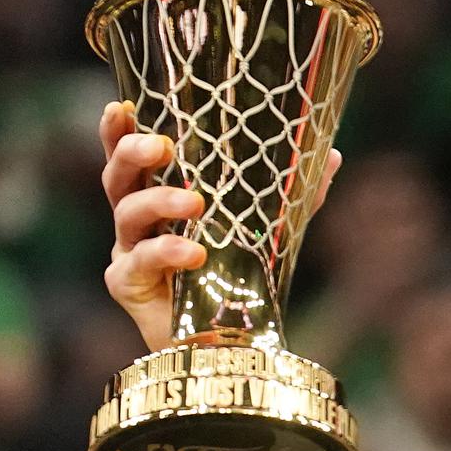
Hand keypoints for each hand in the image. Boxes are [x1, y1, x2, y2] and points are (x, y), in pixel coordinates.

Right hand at [99, 100, 340, 353]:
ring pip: (128, 214)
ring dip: (159, 201)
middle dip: (132, 153)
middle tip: (162, 146)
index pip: (130, 156)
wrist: (233, 344)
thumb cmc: (241, 278)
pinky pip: (141, 261)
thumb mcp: (270, 227)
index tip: (122, 106)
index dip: (118, 131)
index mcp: (157, 196)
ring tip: (195, 203)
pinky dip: (167, 251)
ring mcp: (128, 252)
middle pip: (118, 177)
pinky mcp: (128, 285)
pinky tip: (194, 253)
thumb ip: (294, 192)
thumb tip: (332, 154)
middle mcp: (135, 221)